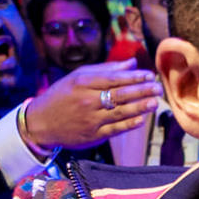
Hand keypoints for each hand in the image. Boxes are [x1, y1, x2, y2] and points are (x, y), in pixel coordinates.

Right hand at [24, 63, 160, 152]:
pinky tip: (142, 119)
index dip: (134, 77)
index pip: (114, 79)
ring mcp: (91, 119)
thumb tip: (132, 63)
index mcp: (83, 83)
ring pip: (120, 112)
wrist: (40, 123)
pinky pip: (115, 129)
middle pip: (120, 95)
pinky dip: (129, 124)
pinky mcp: (93, 135)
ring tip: (155, 101)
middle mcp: (88, 101)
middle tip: (158, 87)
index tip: (150, 75)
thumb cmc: (62, 96)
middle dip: (141, 90)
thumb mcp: (78, 77)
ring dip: (140, 107)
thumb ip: (106, 70)